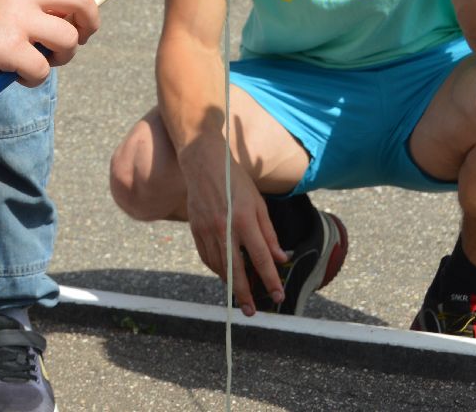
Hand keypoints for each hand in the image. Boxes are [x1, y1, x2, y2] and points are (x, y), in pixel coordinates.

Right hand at [0, 0, 135, 84]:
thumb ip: (33, 1)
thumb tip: (71, 21)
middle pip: (83, 1)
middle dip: (89, 25)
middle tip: (77, 40)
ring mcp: (15, 16)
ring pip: (69, 38)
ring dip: (63, 56)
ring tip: (41, 60)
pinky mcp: (8, 46)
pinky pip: (44, 69)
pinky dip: (35, 79)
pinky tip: (16, 75)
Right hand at [177, 139, 286, 314]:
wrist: (204, 164)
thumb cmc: (236, 181)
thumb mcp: (259, 204)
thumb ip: (269, 233)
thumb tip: (280, 258)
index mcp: (244, 221)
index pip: (260, 258)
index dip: (270, 280)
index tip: (278, 296)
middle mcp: (224, 229)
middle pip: (235, 270)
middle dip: (244, 294)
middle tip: (251, 312)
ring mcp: (207, 230)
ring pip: (219, 266)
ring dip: (230, 283)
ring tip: (239, 295)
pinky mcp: (195, 230)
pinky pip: (206, 257)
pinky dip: (216, 268)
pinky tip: (224, 274)